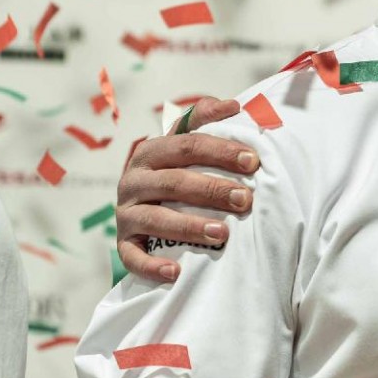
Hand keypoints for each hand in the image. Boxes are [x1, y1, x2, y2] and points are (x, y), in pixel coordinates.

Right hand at [116, 96, 259, 282]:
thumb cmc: (174, 173)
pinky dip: (152, 265)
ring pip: (156, 219)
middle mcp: (133, 181)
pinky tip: (176, 273)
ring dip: (190, 226)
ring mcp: (126, 214)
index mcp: (150, 152)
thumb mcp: (184, 144)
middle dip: (212, 189)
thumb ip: (204, 120)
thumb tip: (234, 105)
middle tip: (246, 199)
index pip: (186, 145)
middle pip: (174, 182)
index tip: (253, 161)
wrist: (141, 209)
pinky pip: (132, 257)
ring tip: (223, 234)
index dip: (220, 151)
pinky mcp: (124, 244)